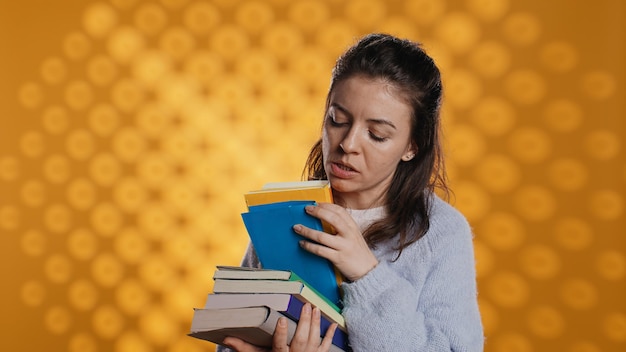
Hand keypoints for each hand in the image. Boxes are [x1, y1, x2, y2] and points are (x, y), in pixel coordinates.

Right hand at [222, 303, 336, 351]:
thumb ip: (244, 348)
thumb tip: (226, 338)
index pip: (279, 345)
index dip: (281, 334)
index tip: (282, 320)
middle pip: (300, 340)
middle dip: (304, 323)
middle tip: (306, 306)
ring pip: (314, 341)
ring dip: (316, 324)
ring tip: (315, 309)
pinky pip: (326, 347)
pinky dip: (330, 335)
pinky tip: (333, 323)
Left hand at [294, 203, 378, 280]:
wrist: (368, 271)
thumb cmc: (358, 252)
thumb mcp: (354, 236)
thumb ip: (343, 227)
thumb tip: (324, 218)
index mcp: (353, 227)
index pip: (340, 211)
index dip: (327, 205)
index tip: (316, 203)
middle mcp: (349, 235)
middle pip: (332, 219)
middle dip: (317, 212)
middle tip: (306, 210)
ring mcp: (343, 246)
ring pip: (322, 236)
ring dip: (307, 231)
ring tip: (297, 228)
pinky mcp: (338, 258)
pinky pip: (320, 250)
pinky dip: (309, 246)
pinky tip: (302, 243)